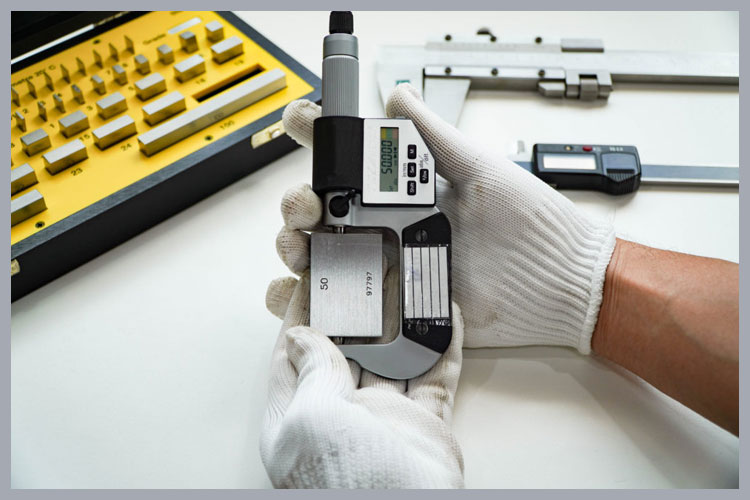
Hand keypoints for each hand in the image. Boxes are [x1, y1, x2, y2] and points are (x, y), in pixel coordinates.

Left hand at [261, 267, 464, 487]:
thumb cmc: (347, 483)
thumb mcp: (312, 418)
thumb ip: (312, 372)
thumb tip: (303, 338)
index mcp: (299, 417)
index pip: (292, 355)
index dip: (299, 317)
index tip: (309, 282)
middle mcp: (340, 416)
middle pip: (346, 350)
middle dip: (356, 311)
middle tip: (365, 273)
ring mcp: (383, 419)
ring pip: (393, 357)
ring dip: (401, 321)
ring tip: (407, 283)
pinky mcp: (423, 425)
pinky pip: (435, 376)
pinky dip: (442, 345)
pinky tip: (444, 317)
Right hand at [272, 84, 614, 352]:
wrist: (557, 283)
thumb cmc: (530, 224)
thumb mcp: (479, 169)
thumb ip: (435, 136)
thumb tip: (397, 97)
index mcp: (405, 194)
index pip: (348, 166)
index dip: (317, 142)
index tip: (303, 124)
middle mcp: (389, 230)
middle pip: (320, 214)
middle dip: (296, 202)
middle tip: (310, 203)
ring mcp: (389, 269)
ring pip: (318, 258)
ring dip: (294, 246)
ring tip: (302, 245)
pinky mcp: (394, 310)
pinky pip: (338, 307)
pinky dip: (305, 300)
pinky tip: (300, 290)